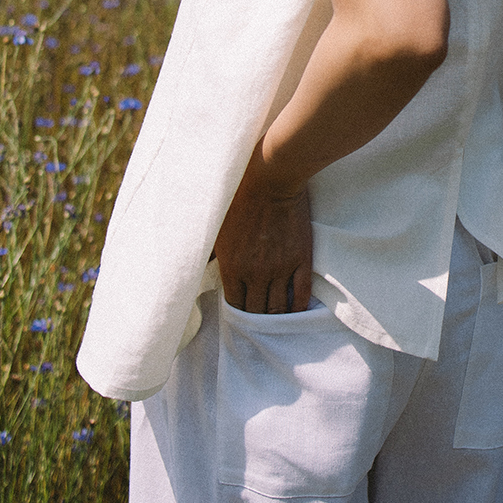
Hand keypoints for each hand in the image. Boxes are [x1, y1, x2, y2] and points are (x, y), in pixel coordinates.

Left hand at [214, 142, 312, 312]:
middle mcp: (255, 273)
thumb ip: (211, 253)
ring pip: (278, 307)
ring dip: (276, 316)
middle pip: (257, 311)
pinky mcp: (301, 259)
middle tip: (258, 323)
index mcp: (232, 267)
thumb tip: (201, 267)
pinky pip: (301, 294)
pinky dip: (298, 307)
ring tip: (276, 319)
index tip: (241, 312)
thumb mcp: (216, 227)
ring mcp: (280, 268)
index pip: (235, 304)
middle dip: (256, 319)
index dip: (238, 312)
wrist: (270, 178)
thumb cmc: (238, 197)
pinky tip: (296, 310)